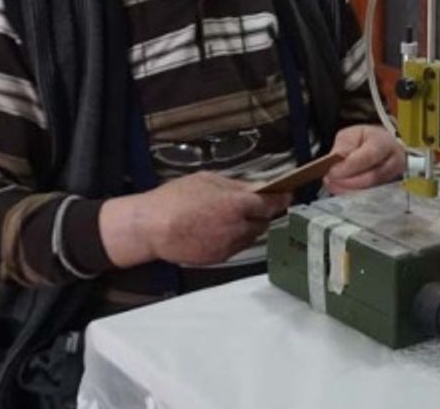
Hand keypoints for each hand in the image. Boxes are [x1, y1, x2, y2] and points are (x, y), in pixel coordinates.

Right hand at [101, 172, 290, 267]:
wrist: (152, 228)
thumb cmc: (175, 200)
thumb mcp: (207, 181)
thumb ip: (236, 186)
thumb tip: (256, 187)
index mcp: (237, 204)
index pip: (271, 203)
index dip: (281, 199)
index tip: (287, 195)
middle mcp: (239, 227)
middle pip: (264, 220)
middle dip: (262, 212)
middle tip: (254, 204)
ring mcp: (230, 244)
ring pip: (251, 235)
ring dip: (248, 225)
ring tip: (230, 216)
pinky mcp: (221, 257)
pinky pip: (237, 245)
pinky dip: (235, 237)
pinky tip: (219, 228)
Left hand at [324, 124, 405, 194]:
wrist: (380, 147)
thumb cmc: (365, 140)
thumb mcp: (351, 135)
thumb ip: (344, 147)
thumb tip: (336, 163)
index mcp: (385, 143)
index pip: (369, 156)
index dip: (349, 167)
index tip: (332, 172)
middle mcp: (394, 162)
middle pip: (371, 177)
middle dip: (347, 181)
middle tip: (329, 180)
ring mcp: (392, 178)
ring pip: (370, 190)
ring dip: (347, 190)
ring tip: (332, 184)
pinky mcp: (387, 191)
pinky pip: (368, 197)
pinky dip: (351, 194)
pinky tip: (340, 189)